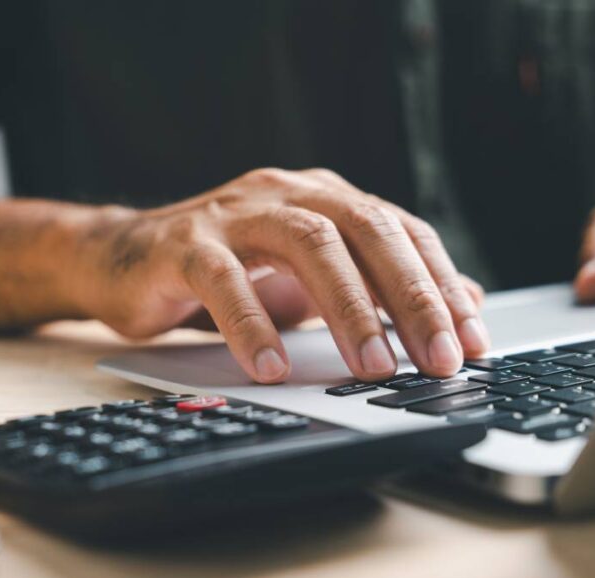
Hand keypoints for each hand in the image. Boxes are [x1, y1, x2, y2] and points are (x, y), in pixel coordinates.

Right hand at [80, 168, 488, 383]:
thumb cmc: (222, 270)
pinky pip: (224, 280)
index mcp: (322, 198)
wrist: (122, 258)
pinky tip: (274, 366)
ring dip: (348, 308)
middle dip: (411, 295)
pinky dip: (253, 325)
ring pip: (306, 244)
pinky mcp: (183, 243)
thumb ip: (377, 285)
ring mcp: (233, 214)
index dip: (441, 283)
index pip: (400, 231)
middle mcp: (285, 193)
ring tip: (372, 367)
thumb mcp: (307, 278)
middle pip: (365, 229)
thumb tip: (464, 303)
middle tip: (438, 357)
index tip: (472, 340)